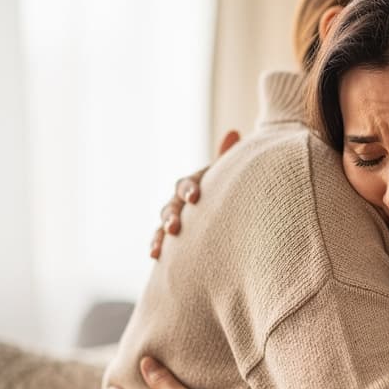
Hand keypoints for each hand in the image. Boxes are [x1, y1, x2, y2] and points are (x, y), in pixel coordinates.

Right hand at [149, 130, 240, 258]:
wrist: (221, 209)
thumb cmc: (226, 189)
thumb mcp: (228, 175)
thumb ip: (227, 158)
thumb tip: (233, 132)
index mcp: (193, 184)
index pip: (186, 184)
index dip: (189, 189)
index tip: (195, 198)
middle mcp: (179, 200)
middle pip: (171, 206)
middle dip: (172, 216)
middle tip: (175, 227)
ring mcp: (173, 218)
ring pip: (162, 224)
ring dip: (159, 235)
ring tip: (158, 249)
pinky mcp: (171, 235)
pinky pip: (160, 240)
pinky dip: (156, 246)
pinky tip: (154, 256)